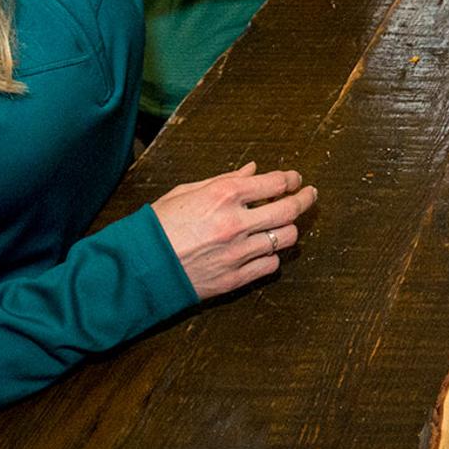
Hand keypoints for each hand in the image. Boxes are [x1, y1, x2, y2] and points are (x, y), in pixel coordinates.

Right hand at [152, 162, 319, 299]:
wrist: (138, 267)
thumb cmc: (159, 225)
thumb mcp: (188, 191)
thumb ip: (226, 180)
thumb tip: (253, 170)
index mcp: (224, 195)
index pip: (276, 183)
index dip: (291, 179)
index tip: (294, 179)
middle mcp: (236, 223)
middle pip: (290, 210)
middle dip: (305, 199)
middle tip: (309, 195)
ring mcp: (238, 253)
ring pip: (286, 239)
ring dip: (289, 229)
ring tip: (285, 224)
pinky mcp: (235, 278)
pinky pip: (270, 265)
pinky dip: (272, 256)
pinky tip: (265, 249)